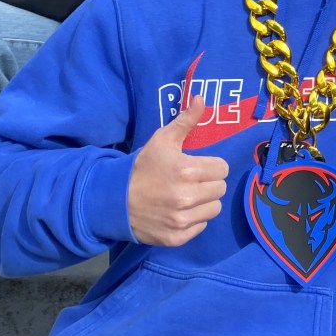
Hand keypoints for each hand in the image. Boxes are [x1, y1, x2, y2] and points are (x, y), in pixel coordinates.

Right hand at [128, 95, 228, 246]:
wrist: (114, 200)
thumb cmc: (142, 167)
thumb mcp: (162, 140)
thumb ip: (186, 120)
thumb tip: (202, 98)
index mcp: (187, 170)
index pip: (222, 168)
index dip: (211, 166)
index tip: (198, 167)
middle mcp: (187, 197)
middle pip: (220, 188)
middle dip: (209, 183)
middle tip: (192, 181)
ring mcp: (182, 220)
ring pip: (214, 208)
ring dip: (204, 202)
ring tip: (187, 196)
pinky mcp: (176, 237)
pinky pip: (201, 226)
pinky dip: (194, 220)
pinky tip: (180, 211)